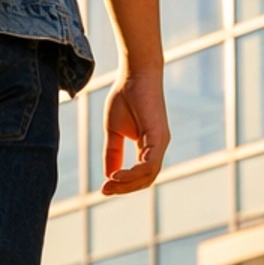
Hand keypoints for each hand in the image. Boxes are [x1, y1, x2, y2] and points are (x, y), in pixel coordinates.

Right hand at [102, 67, 169, 195]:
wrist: (135, 74)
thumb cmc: (125, 97)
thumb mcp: (113, 130)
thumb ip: (112, 152)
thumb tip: (109, 176)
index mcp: (149, 146)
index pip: (139, 175)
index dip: (122, 185)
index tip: (102, 189)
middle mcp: (158, 147)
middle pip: (145, 180)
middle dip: (124, 189)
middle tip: (104, 191)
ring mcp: (161, 143)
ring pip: (148, 176)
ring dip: (127, 184)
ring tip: (109, 183)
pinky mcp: (159, 137)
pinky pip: (149, 165)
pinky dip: (133, 174)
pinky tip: (117, 175)